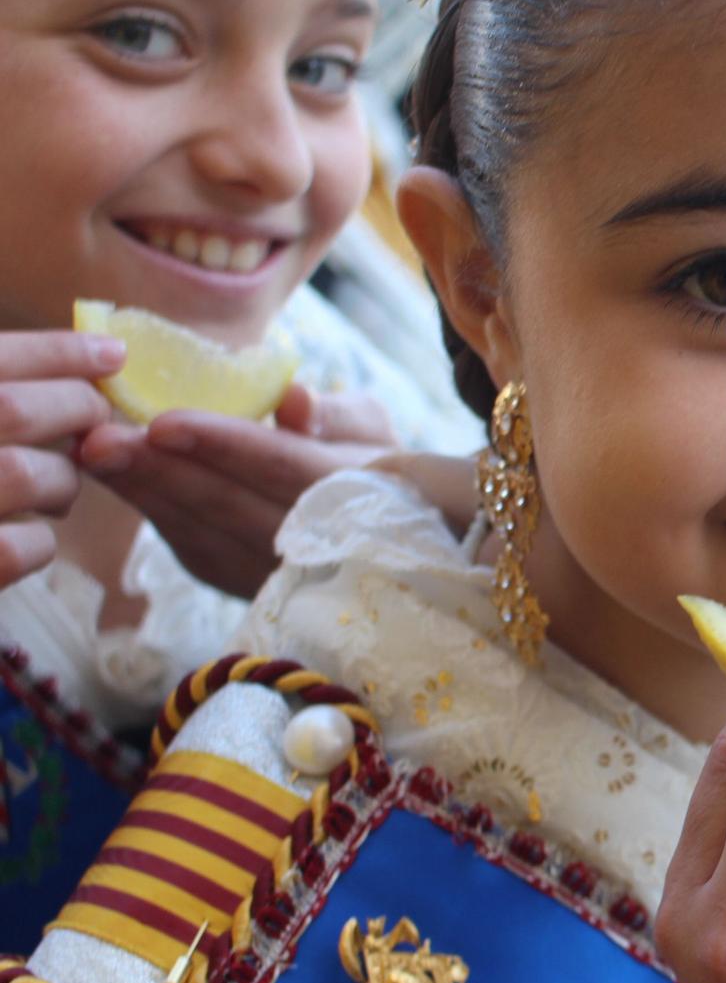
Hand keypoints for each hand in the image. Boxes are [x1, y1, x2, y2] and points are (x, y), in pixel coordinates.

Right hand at [0, 331, 122, 588]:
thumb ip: (1, 396)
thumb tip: (74, 362)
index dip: (56, 352)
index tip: (112, 353)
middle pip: (11, 408)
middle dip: (73, 411)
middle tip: (94, 420)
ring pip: (26, 474)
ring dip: (60, 480)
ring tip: (57, 489)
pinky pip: (24, 547)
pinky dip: (39, 541)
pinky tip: (26, 538)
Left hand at [78, 382, 395, 598]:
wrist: (376, 535)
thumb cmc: (369, 463)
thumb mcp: (372, 427)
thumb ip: (337, 412)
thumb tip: (293, 401)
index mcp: (353, 494)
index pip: (282, 468)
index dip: (224, 447)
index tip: (164, 422)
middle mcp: (311, 544)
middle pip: (226, 505)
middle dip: (161, 471)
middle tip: (99, 437)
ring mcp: (269, 573)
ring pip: (197, 530)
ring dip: (142, 492)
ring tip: (93, 450)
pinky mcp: (233, 581)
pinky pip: (186, 543)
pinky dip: (149, 508)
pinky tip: (115, 475)